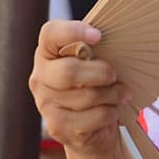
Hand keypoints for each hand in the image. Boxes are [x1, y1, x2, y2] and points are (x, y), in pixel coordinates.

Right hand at [29, 20, 129, 154]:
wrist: (90, 127)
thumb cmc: (94, 84)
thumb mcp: (93, 61)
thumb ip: (95, 49)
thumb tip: (110, 40)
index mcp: (47, 53)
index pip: (50, 34)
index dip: (73, 31)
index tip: (97, 35)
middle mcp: (40, 77)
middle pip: (69, 71)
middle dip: (101, 73)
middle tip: (114, 76)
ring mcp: (46, 104)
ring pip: (88, 96)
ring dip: (113, 94)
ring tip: (118, 94)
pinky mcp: (58, 127)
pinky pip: (96, 116)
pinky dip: (112, 113)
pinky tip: (111, 110)